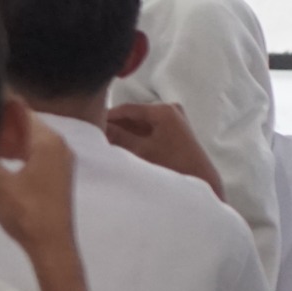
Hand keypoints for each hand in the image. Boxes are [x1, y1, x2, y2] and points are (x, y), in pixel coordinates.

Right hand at [0, 105, 97, 290]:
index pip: (19, 108)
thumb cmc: (26, 212)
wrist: (52, 247)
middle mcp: (59, 145)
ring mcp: (60, 160)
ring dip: (6, 137)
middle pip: (25, 121)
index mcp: (47, 140)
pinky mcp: (56, 174)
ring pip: (29, 137)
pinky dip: (16, 150)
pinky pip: (34, 151)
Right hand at [103, 102, 225, 200]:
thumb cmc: (173, 165)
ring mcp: (175, 119)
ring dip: (126, 131)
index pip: (127, 108)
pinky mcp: (176, 130)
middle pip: (134, 115)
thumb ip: (118, 136)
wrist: (202, 181)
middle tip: (97, 134)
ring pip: (141, 123)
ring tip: (108, 141)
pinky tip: (124, 145)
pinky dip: (137, 136)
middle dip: (116, 126)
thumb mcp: (140, 150)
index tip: (90, 124)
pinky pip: (150, 128)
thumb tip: (98, 126)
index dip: (107, 116)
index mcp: (163, 110)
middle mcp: (170, 109)